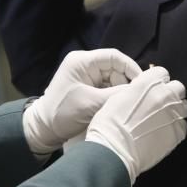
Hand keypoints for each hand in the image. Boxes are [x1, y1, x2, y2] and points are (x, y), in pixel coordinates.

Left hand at [22, 49, 140, 153]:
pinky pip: (107, 87)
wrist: (43, 129)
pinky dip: (113, 96)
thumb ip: (116, 95)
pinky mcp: (88, 87)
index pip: (114, 56)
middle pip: (115, 68)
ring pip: (113, 78)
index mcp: (82, 61)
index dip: (131, 68)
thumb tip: (139, 90)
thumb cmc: (63, 113)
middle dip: (126, 82)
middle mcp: (85, 64)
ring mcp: (86, 76)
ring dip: (120, 91)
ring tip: (125, 104)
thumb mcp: (91, 104)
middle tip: (134, 98)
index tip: (143, 83)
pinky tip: (117, 106)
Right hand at [85, 67, 186, 184]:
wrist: (114, 149)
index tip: (152, 89)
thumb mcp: (118, 96)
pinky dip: (175, 128)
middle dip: (170, 94)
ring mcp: (173, 114)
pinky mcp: (177, 133)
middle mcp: (165, 95)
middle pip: (178, 88)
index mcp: (149, 82)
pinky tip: (163, 133)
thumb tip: (143, 92)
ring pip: (184, 106)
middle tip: (159, 104)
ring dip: (176, 110)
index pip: (162, 73)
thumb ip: (137, 90)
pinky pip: (183, 126)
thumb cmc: (110, 124)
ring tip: (163, 119)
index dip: (156, 81)